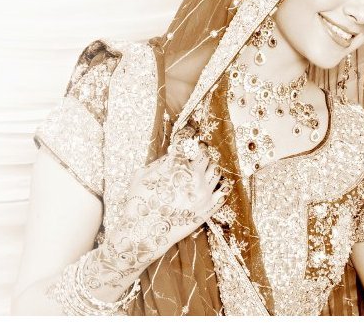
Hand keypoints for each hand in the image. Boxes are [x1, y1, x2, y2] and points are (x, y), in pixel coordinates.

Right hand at [85, 135, 230, 289]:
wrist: (145, 234)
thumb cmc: (138, 203)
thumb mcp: (141, 176)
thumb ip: (159, 162)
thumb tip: (173, 154)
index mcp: (174, 166)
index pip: (186, 141)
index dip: (187, 132)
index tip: (189, 129)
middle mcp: (192, 177)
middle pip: (204, 153)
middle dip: (199, 149)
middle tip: (196, 149)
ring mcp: (203, 192)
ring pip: (216, 169)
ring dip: (209, 164)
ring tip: (202, 167)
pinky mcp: (209, 207)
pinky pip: (225, 189)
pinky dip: (221, 182)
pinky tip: (213, 183)